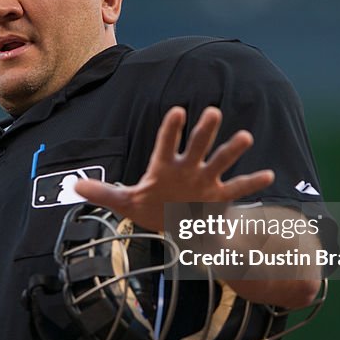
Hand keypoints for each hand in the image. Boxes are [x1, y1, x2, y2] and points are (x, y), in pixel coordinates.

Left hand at [74, 106, 274, 230]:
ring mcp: (205, 180)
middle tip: (212, 112)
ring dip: (231, 150)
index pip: (165, 143)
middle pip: (196, 145)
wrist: (177, 229)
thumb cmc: (152, 208)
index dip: (171, 129)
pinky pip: (237, 188)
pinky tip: (267, 174)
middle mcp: (187, 168)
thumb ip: (102, 192)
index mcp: (163, 166)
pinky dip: (252, 182)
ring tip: (244, 136)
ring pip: (220, 161)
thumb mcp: (125, 202)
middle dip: (203, 131)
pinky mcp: (218, 197)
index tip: (178, 110)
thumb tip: (72, 185)